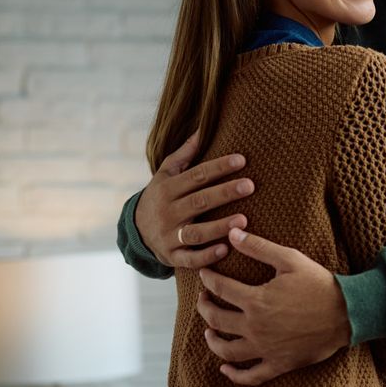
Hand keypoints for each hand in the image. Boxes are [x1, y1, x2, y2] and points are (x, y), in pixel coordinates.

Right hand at [134, 131, 254, 268]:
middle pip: (199, 201)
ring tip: (243, 219)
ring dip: (219, 226)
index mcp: (168, 189)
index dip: (218, 167)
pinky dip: (206, 256)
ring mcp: (169, 235)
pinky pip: (190, 258)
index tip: (241, 160)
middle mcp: (168, 212)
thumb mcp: (165, 174)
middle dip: (224, 193)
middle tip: (250, 185)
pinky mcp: (172, 257)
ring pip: (195, 232)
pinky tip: (226, 250)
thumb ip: (184, 154)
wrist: (135, 232)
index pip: (196, 176)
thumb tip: (203, 128)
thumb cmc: (160, 197)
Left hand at [196, 228, 351, 384]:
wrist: (347, 313)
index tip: (205, 274)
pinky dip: (235, 375)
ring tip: (208, 332)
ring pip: (227, 351)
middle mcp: (255, 327)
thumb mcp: (290, 259)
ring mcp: (265, 349)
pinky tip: (226, 369)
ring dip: (213, 341)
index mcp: (256, 301)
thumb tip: (232, 233)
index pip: (220, 289)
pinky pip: (251, 376)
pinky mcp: (278, 364)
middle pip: (217, 319)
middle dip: (205, 307)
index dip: (209, 279)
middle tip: (203, 299)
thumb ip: (259, 247)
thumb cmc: (319, 284)